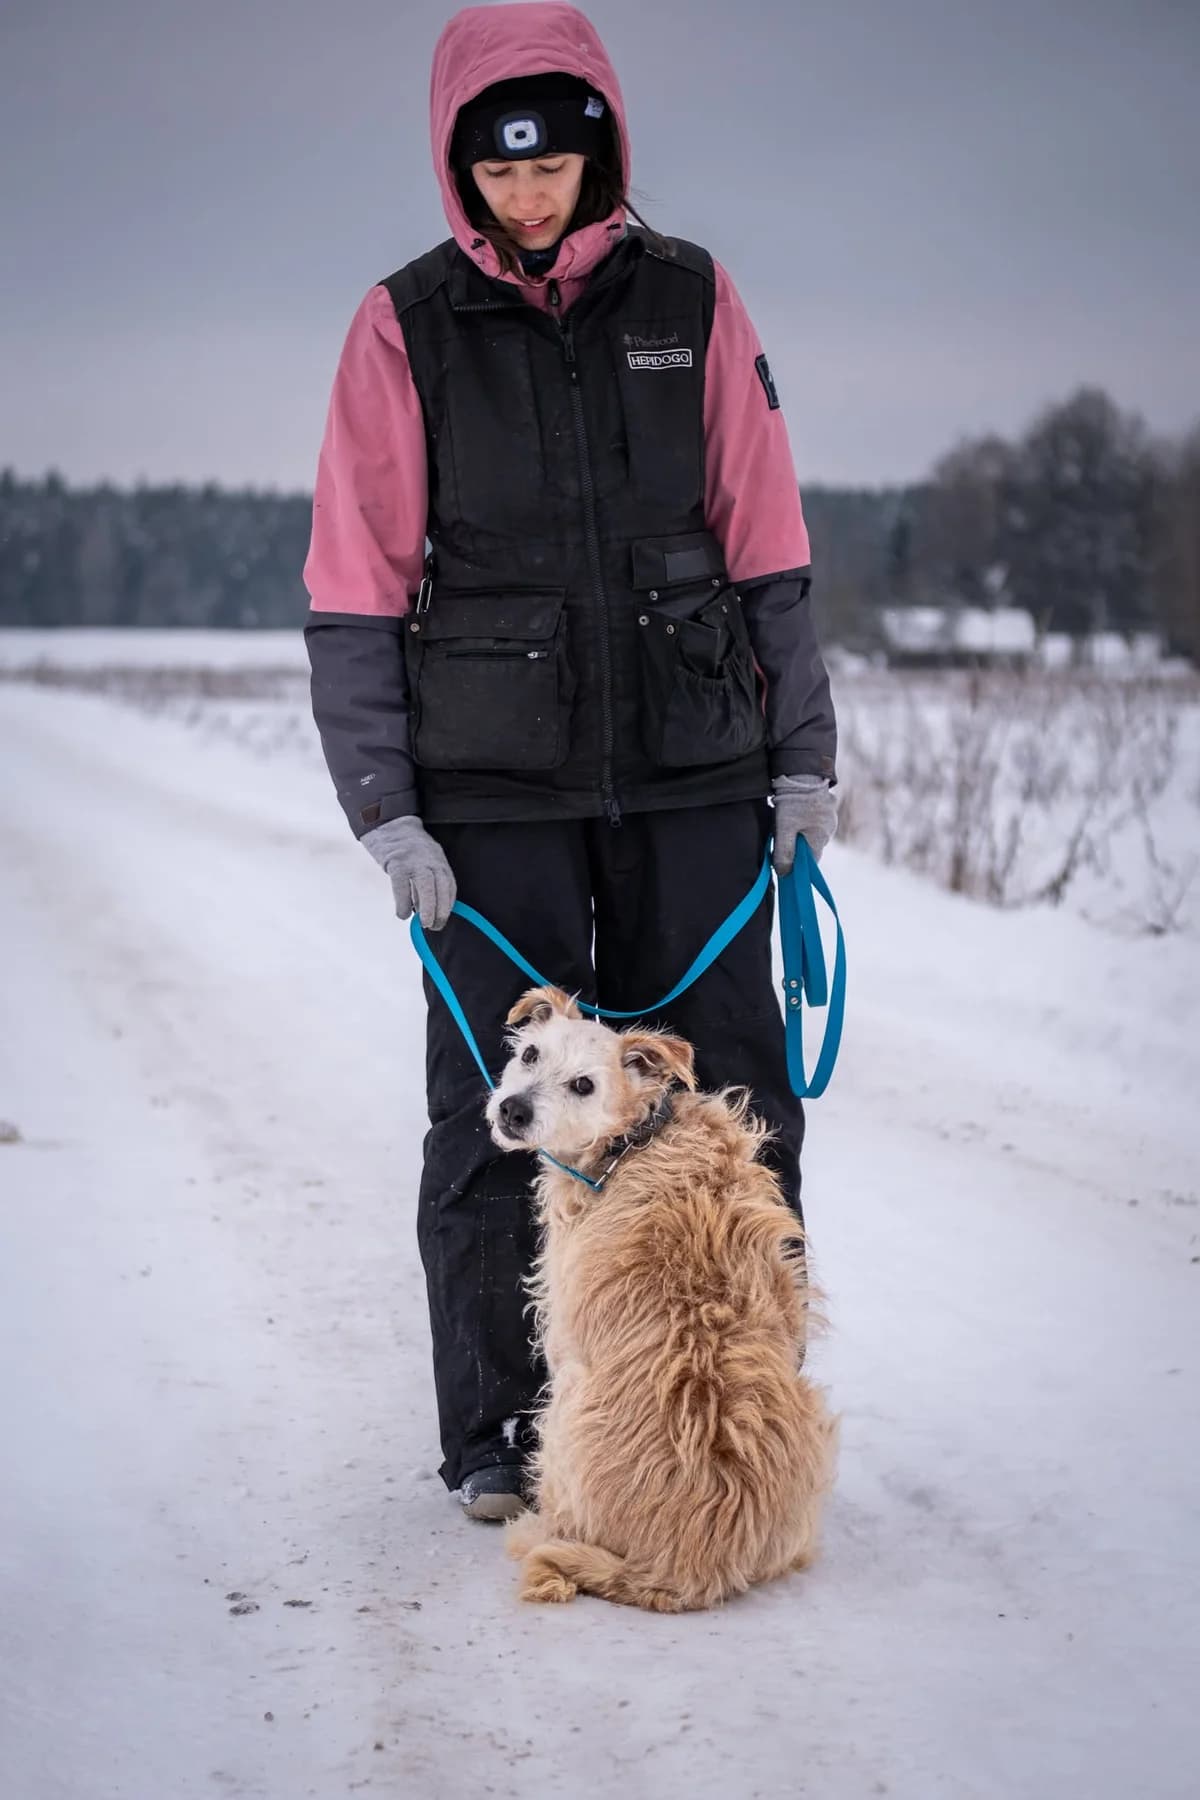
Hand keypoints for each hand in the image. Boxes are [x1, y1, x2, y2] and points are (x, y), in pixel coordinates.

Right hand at [361, 815, 456, 929]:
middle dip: (440, 909)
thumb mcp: (423, 857)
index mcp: (438, 858)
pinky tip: (402, 914)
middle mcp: (429, 858)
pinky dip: (403, 903)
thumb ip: (427, 877)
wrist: (387, 823)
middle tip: (434, 926)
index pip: (449, 884)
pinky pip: (402, 886)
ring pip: (425, 886)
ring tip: (423, 924)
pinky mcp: (396, 862)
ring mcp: (413, 859)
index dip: (448, 904)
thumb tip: (424, 906)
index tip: (443, 918)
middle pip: (441, 886)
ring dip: (427, 908)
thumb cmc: (405, 847)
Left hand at [771, 775, 838, 873]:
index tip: (784, 862)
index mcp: (821, 838)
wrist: (802, 771)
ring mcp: (830, 816)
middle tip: (780, 837)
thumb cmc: (793, 802)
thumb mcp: (784, 829)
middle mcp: (829, 829)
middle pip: (811, 846)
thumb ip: (784, 852)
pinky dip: (804, 819)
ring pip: (812, 831)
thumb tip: (783, 873)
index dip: (797, 864)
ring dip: (799, 831)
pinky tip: (793, 812)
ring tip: (785, 821)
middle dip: (796, 846)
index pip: (811, 861)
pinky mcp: (826, 804)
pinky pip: (814, 818)